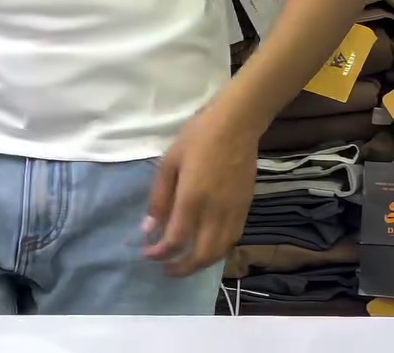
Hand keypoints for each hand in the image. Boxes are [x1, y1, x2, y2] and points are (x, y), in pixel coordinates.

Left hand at [143, 102, 258, 276]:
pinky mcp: (245, 209)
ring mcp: (233, 212)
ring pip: (219, 252)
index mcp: (192, 198)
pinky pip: (233, 240)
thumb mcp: (169, 161)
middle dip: (182, 268)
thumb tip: (148, 228)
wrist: (236, 124)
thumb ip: (159, 197)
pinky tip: (207, 247)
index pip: (175, 240)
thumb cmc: (198, 137)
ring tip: (185, 262)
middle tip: (167, 269)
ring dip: (201, 263)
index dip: (160, 253)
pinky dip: (218, 251)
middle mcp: (215, 212)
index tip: (148, 254)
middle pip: (201, 255)